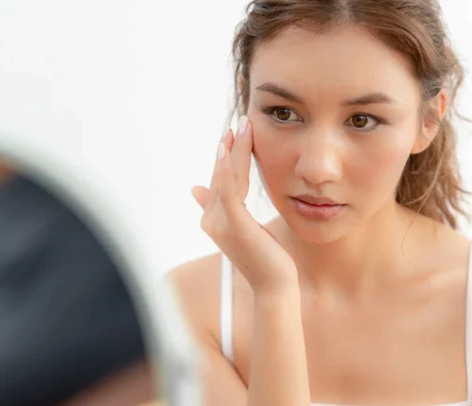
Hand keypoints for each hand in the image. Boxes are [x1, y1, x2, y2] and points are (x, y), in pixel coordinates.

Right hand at [191, 116, 297, 294]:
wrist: (275, 286)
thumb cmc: (268, 259)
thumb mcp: (247, 229)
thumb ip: (229, 209)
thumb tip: (196, 189)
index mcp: (215, 220)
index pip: (220, 181)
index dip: (226, 156)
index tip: (235, 134)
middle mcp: (212, 220)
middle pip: (220, 175)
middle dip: (229, 147)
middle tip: (240, 121)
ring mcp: (220, 223)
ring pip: (225, 177)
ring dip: (232, 149)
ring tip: (241, 126)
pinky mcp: (234, 224)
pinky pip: (228, 190)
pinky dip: (226, 167)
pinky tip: (229, 147)